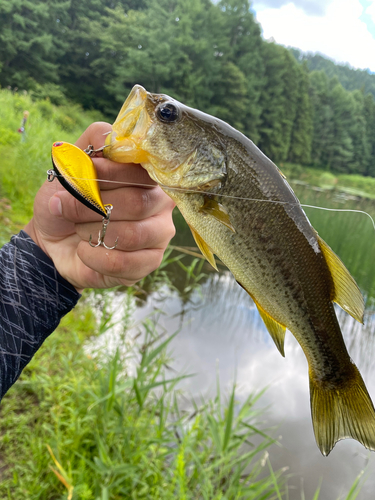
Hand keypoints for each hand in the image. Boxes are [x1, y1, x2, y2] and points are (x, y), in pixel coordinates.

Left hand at [24, 122, 175, 290]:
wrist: (56, 241)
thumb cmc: (67, 202)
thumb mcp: (68, 169)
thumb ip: (88, 147)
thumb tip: (107, 138)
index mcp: (144, 173)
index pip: (140, 168)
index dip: (109, 173)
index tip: (81, 176)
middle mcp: (160, 201)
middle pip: (138, 202)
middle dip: (93, 208)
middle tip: (69, 209)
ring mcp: (160, 233)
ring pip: (133, 234)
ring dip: (95, 232)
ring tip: (79, 231)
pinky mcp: (150, 261)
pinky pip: (125, 262)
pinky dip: (95, 257)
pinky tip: (85, 251)